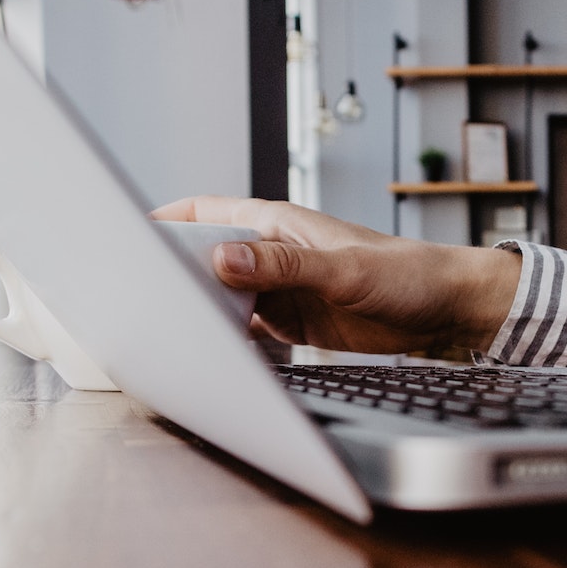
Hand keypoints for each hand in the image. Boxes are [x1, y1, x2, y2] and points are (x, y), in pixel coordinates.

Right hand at [151, 197, 522, 355]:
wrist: (445, 311)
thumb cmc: (405, 273)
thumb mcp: (341, 269)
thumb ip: (283, 265)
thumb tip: (223, 260)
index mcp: (273, 224)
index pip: (202, 212)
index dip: (160, 221)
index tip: (121, 238)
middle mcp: (268, 254)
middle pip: (200, 259)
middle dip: (168, 274)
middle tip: (133, 297)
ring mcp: (275, 289)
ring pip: (217, 297)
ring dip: (195, 312)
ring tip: (162, 330)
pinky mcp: (287, 322)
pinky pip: (241, 328)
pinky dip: (224, 340)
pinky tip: (210, 355)